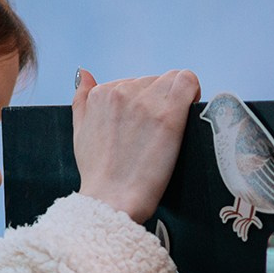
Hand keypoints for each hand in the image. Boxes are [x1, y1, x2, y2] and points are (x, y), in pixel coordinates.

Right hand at [73, 69, 201, 224]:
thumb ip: (81, 100)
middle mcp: (122, 91)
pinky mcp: (168, 115)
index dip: (146, 102)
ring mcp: (145, 102)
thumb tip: (84, 73)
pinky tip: (190, 107)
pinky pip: (188, 82)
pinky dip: (193, 91)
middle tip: (158, 129)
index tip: (149, 121)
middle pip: (154, 81)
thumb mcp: (80, 132)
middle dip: (159, 100)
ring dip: (176, 98)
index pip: (135, 83)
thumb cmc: (98, 174)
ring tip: (173, 125)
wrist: (110, 199)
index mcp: (101, 94)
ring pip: (172, 80)